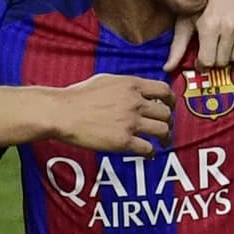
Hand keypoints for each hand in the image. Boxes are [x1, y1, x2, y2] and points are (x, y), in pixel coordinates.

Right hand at [54, 74, 172, 154]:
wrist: (62, 112)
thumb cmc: (78, 96)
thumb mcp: (105, 80)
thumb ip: (126, 84)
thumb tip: (139, 89)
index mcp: (131, 85)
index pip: (164, 90)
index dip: (171, 100)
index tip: (170, 107)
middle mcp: (135, 102)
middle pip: (166, 113)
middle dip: (169, 122)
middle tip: (165, 128)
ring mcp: (130, 122)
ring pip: (162, 131)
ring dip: (165, 138)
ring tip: (161, 142)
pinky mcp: (123, 141)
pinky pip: (148, 149)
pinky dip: (151, 153)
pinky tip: (148, 154)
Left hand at [163, 0, 233, 80]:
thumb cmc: (196, 3)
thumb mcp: (183, 23)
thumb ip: (177, 47)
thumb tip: (167, 69)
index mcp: (210, 26)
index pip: (207, 61)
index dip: (201, 65)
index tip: (198, 61)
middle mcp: (229, 26)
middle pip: (222, 61)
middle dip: (213, 61)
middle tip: (209, 53)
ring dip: (227, 57)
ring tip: (219, 47)